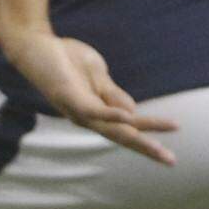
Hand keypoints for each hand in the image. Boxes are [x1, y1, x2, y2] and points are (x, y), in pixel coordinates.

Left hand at [1, 29, 178, 164]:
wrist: (36, 46)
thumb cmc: (66, 60)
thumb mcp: (98, 75)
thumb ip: (114, 94)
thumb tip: (134, 113)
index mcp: (97, 112)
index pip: (128, 128)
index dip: (149, 135)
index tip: (171, 147)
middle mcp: (89, 117)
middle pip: (124, 136)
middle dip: (148, 149)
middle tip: (172, 162)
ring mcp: (79, 110)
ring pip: (114, 128)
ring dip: (139, 137)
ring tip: (158, 147)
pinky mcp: (70, 97)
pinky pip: (94, 110)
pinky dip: (112, 114)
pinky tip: (130, 116)